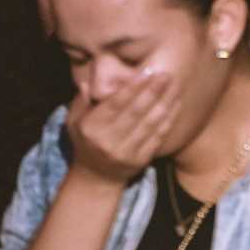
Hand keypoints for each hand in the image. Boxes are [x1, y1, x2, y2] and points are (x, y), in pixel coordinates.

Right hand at [65, 70, 175, 185]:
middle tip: (165, 74)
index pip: (114, 104)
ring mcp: (126, 152)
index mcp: (91, 128)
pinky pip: (158, 137)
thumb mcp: (74, 122)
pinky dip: (169, 119)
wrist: (96, 177)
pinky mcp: (141, 160)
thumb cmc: (86, 141)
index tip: (146, 72)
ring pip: (150, 124)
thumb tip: (86, 83)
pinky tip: (176, 104)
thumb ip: (80, 101)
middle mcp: (108, 141)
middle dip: (152, 91)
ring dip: (165, 103)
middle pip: (135, 112)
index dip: (132, 88)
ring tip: (175, 85)